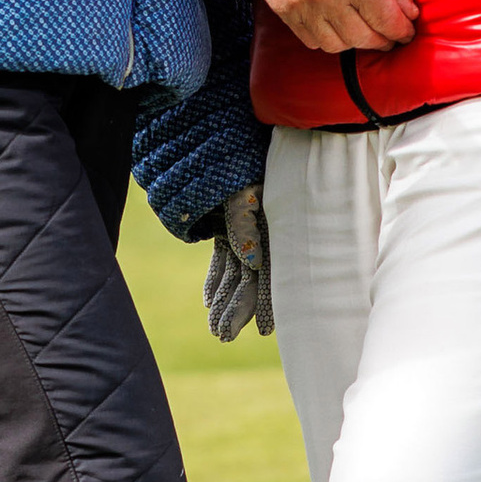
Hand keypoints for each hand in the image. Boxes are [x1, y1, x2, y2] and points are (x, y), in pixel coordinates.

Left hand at [204, 182, 273, 342]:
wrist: (226, 143)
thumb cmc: (241, 166)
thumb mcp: (245, 192)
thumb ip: (246, 226)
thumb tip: (252, 262)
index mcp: (273, 232)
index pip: (272, 276)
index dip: (269, 304)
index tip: (265, 331)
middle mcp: (261, 237)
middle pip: (250, 282)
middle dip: (237, 310)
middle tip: (223, 338)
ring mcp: (242, 233)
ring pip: (234, 275)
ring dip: (223, 301)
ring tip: (214, 329)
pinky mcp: (225, 228)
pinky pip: (222, 260)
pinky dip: (215, 279)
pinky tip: (207, 302)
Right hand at [257, 0, 418, 55]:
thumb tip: (409, 13)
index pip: (386, 20)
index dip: (401, 31)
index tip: (406, 32)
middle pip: (363, 38)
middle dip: (381, 40)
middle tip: (388, 35)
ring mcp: (302, 5)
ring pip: (337, 45)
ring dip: (354, 42)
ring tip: (362, 30)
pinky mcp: (284, 9)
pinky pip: (311, 40)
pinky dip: (327, 37)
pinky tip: (336, 25)